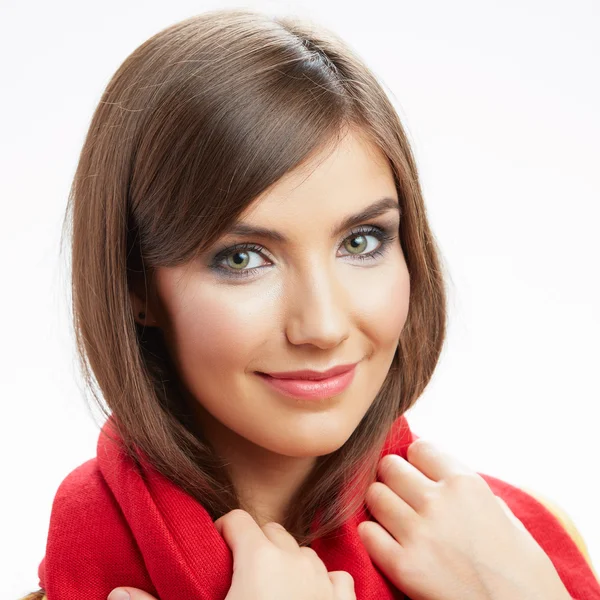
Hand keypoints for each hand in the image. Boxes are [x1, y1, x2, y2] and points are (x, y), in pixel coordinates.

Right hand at [107, 508, 354, 599]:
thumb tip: (116, 591)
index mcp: (259, 557)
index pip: (238, 520)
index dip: (222, 529)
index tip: (211, 547)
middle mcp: (296, 561)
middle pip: (273, 531)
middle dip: (254, 543)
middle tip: (236, 570)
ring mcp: (325, 583)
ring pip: (304, 552)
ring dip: (287, 560)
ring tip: (268, 585)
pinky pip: (337, 578)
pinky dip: (323, 581)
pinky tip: (310, 596)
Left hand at [357, 439, 570, 599]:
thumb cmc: (522, 570)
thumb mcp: (504, 514)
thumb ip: (468, 491)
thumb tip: (441, 476)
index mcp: (466, 484)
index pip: (419, 447)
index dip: (417, 461)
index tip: (420, 475)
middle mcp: (438, 502)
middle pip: (390, 467)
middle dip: (393, 478)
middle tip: (402, 495)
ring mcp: (418, 533)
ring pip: (374, 495)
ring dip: (381, 505)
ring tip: (394, 518)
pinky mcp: (403, 566)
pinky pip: (367, 533)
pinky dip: (373, 536)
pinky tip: (387, 542)